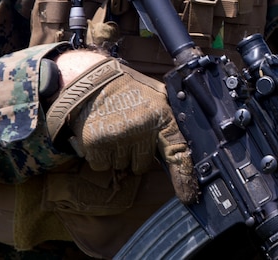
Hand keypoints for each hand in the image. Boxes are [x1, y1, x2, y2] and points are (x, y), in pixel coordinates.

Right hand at [46, 51, 198, 203]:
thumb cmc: (127, 92)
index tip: (189, 195)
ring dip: (118, 155)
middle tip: (129, 132)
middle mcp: (143, 126)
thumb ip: (168, 121)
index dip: (184, 175)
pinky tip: (101, 135)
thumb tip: (185, 150)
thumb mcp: (156, 97)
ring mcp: (119, 135)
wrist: (89, 82)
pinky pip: (102, 166)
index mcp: (162, 114)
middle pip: (144, 164)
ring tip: (114, 130)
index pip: (178, 150)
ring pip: (123, 167)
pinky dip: (100, 157)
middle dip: (136, 154)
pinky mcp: (96, 143)